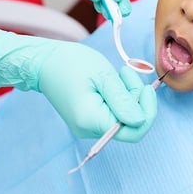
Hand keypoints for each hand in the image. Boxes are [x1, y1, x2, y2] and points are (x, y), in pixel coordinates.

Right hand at [0, 28, 155, 139]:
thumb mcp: (103, 76)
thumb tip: (141, 120)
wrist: (45, 62)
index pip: (134, 131)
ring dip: (128, 94)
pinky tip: (112, 81)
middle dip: (136, 98)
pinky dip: (119, 96)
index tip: (147, 88)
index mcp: (92, 121)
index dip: (147, 111)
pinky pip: (114, 111)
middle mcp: (90, 129)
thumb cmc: (71, 64)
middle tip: (126, 74)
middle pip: (130, 122)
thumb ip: (123, 100)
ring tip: (118, 73)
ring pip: (124, 115)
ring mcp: (89, 125)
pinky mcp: (89, 117)